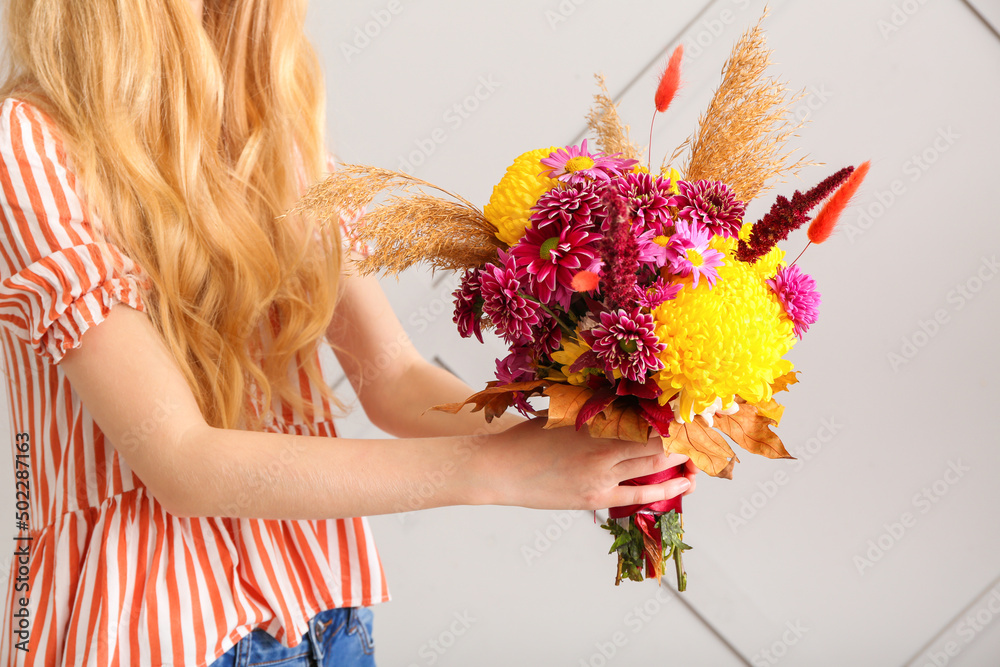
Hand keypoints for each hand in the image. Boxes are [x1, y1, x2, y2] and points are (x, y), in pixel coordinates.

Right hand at [479, 417, 696, 510]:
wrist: (498, 468)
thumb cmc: (526, 437)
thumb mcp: (561, 413)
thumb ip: (592, 410)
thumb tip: (623, 399)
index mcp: (594, 419)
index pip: (647, 413)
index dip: (677, 411)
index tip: (698, 407)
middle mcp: (603, 444)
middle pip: (659, 438)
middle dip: (687, 436)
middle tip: (708, 430)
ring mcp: (600, 473)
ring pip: (654, 465)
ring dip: (681, 461)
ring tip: (700, 456)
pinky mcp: (595, 496)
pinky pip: (639, 494)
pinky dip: (665, 489)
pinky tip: (684, 484)